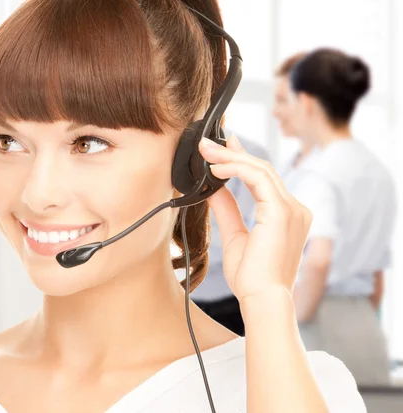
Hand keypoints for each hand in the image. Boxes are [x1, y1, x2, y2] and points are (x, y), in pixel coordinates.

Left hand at [199, 135, 311, 302]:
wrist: (261, 299)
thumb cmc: (251, 277)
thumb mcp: (234, 235)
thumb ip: (227, 209)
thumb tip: (213, 188)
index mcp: (288, 215)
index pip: (265, 178)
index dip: (242, 158)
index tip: (224, 146)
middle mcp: (296, 209)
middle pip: (263, 169)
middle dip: (233, 152)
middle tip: (208, 143)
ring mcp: (292, 209)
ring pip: (261, 169)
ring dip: (230, 157)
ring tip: (206, 151)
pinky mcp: (282, 212)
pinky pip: (258, 179)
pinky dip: (236, 169)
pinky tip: (216, 168)